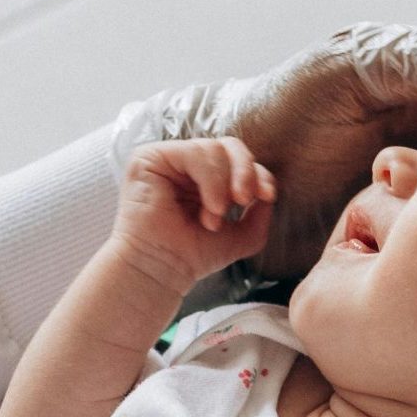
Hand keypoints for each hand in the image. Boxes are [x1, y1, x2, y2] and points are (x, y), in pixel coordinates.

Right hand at [109, 137, 276, 294]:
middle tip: (244, 200)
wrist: (162, 271)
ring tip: (215, 216)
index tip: (267, 196)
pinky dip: (211, 179)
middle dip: (245, 171)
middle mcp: (184, 165)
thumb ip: (260, 212)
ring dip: (223, 185)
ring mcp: (167, 159)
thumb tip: (268, 191)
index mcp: (203, 178)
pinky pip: (194, 151)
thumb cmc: (191, 256)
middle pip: (229, 146)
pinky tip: (209, 207)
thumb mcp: (241, 235)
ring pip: (214, 148)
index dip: (258, 173)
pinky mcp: (149, 158)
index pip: (238, 160)